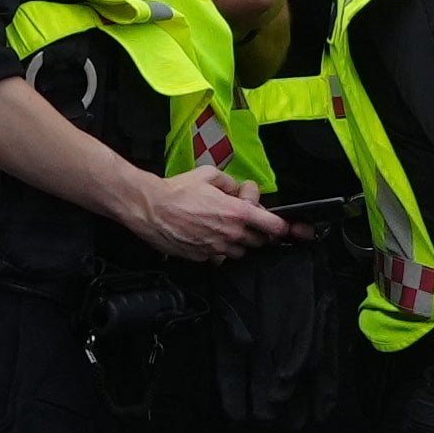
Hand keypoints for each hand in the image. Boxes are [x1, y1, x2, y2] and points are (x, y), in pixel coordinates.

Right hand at [123, 156, 287, 265]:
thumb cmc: (177, 192)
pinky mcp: (203, 258)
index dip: (282, 226)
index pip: (273, 226)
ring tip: (222, 226)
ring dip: (238, 240)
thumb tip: (239, 190)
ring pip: (241, 251)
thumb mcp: (210, 175)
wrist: (150, 209)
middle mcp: (230, 235)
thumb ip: (232, 183)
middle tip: (242, 217)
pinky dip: (219, 248)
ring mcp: (217, 249)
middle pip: (259, 240)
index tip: (283, 225)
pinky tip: (207, 234)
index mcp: (237, 213)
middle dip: (256, 230)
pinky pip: (220, 257)